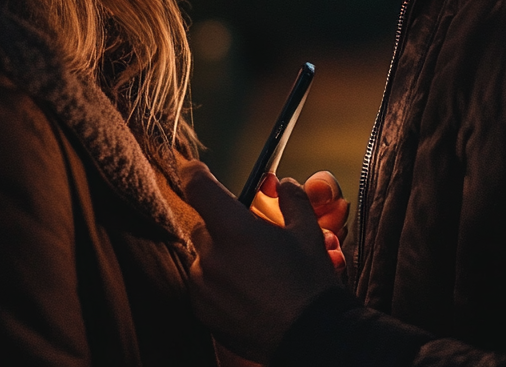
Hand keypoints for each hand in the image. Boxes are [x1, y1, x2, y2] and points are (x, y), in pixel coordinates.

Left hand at [181, 160, 341, 363]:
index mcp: (235, 229)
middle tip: (248, 236)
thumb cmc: (310, 282)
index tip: (194, 167)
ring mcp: (204, 287)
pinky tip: (244, 290)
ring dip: (219, 254)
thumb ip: (292, 198)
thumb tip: (282, 183)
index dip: (194, 172)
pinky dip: (216, 282)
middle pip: (203, 225)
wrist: (311, 337)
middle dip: (221, 224)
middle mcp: (213, 256)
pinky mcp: (203, 311)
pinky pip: (201, 285)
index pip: (198, 187)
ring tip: (250, 269)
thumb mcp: (308, 231)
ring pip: (202, 256)